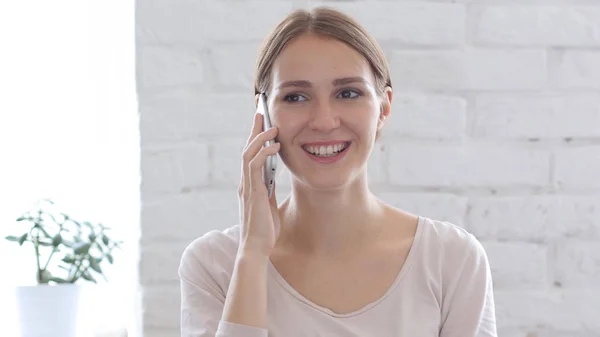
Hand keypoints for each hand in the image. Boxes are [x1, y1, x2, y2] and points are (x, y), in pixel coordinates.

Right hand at [237, 112, 280, 257]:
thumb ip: (268, 189)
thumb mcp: (269, 204)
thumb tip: (273, 177)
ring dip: (260, 137)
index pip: (251, 154)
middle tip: (260, 110)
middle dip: (254, 128)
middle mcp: (245, 182)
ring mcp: (247, 186)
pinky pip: (255, 166)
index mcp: (250, 184)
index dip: (255, 136)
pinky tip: (275, 146)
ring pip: (248, 153)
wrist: (257, 248)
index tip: (262, 120)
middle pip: (247, 148)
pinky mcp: (252, 191)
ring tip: (272, 126)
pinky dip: (264, 153)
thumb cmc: (265, 230)